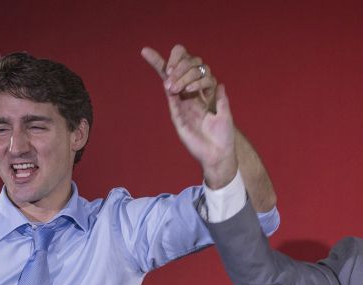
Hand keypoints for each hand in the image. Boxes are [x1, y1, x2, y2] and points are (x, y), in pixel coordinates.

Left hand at [142, 45, 237, 188]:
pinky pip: (209, 80)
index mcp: (179, 97)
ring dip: (185, 74)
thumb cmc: (196, 143)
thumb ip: (175, 107)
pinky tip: (190, 91)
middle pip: (183, 63)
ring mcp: (205, 92)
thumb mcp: (180, 125)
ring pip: (197, 68)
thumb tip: (167, 85)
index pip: (167, 74)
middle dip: (175, 67)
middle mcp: (191, 91)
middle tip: (169, 81)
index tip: (144, 51)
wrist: (216, 154)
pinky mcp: (217, 96)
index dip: (157, 61)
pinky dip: (198, 81)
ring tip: (179, 89)